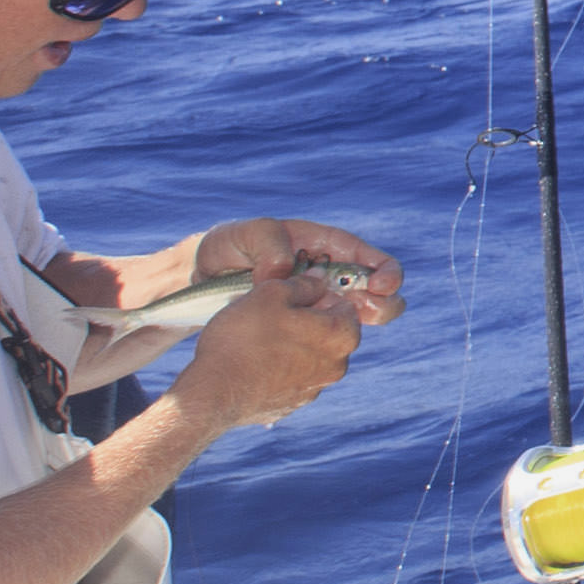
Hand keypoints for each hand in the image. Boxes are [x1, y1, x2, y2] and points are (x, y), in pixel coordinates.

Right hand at [168, 227, 395, 435]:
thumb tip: (319, 280)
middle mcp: (337, 366)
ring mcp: (314, 389)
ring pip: (310, 355)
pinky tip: (253, 362)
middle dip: (307, 320)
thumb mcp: (271, 294)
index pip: (345, 305)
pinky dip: (279, 367)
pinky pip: (291, 377)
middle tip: (273, 314)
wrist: (213, 393)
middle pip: (329, 332)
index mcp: (342, 336)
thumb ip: (303, 284)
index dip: (319, 295)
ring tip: (258, 338)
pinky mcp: (292, 404)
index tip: (293, 295)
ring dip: (292, 344)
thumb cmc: (244, 338)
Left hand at [189, 217, 404, 328]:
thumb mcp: (244, 234)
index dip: (385, 272)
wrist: (199, 282)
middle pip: (373, 296)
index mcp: (326, 249)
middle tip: (371, 311)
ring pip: (351, 323)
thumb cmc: (227, 249)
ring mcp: (316, 309)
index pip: (369, 260)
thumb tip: (285, 271)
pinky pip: (323, 342)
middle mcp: (329, 281)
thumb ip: (268, 244)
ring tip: (336, 331)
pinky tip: (307, 350)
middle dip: (382, 304)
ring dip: (353, 328)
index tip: (381, 285)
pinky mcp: (301, 333)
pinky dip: (324, 347)